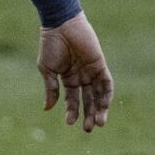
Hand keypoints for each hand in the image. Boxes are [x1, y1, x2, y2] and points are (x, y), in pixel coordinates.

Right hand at [37, 13, 112, 132]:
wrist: (60, 26)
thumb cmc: (50, 45)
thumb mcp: (47, 70)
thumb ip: (50, 89)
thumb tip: (47, 109)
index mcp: (67, 78)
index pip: (72, 99)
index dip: (71, 111)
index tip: (69, 123)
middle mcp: (81, 77)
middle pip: (88, 100)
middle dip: (89, 115)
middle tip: (89, 129)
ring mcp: (91, 71)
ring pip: (99, 95)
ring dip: (100, 109)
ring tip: (99, 122)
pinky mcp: (100, 65)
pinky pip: (107, 83)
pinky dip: (106, 95)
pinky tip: (104, 105)